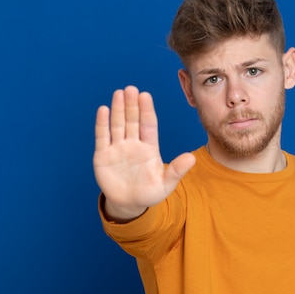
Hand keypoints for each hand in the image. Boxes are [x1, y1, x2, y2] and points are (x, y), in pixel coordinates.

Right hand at [93, 86, 195, 220]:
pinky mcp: (103, 156)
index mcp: (150, 147)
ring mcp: (118, 148)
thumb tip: (192, 158)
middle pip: (132, 120)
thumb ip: (176, 170)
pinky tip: (103, 110)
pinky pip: (103, 137)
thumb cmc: (150, 193)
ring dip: (118, 109)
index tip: (145, 96)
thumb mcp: (166, 184)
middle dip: (132, 105)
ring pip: (118, 124)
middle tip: (131, 89)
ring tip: (119, 93)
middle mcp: (133, 144)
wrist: (129, 204)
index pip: (148, 124)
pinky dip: (102, 124)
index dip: (146, 110)